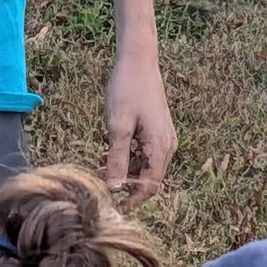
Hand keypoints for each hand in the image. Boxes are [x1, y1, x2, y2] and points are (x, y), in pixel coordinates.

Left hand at [104, 50, 175, 210]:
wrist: (138, 58)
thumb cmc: (127, 88)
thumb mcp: (118, 125)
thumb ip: (116, 158)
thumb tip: (114, 187)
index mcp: (161, 147)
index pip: (150, 186)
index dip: (133, 200)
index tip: (115, 208)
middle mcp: (167, 145)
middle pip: (148, 177)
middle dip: (125, 183)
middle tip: (101, 184)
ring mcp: (163, 136)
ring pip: (144, 164)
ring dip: (124, 169)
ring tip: (99, 166)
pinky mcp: (157, 128)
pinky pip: (144, 151)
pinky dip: (128, 155)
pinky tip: (107, 152)